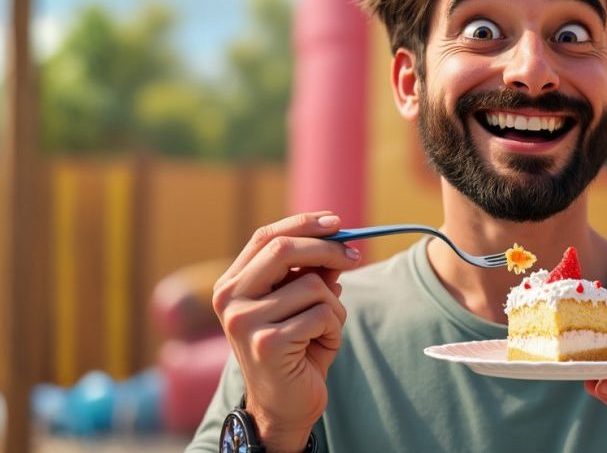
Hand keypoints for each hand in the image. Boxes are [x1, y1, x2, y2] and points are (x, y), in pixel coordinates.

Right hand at [212, 212, 361, 452]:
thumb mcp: (305, 305)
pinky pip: (321, 315)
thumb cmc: (296, 350)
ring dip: (334, 305)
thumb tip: (338, 241)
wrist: (285, 406)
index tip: (336, 221)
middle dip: (327, 249)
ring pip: (312, 285)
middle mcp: (229, 300)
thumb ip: (314, 273)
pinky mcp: (268, 344)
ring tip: (325, 330)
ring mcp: (244, 322)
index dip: (302, 224)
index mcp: (232, 285)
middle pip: (283, 250)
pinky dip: (334, 328)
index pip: (265, 237)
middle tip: (355, 258)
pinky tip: (321, 347)